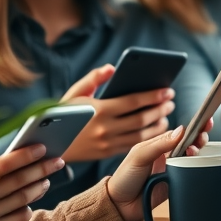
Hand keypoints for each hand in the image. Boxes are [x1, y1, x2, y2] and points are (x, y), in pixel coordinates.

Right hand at [0, 144, 63, 220]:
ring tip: (47, 179)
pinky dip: (26, 208)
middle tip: (58, 161)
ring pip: (22, 200)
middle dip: (42, 169)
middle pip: (18, 182)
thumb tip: (17, 161)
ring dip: (39, 187)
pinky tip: (29, 201)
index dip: (26, 155)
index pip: (3, 164)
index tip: (43, 147)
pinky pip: (16, 218)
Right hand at [60, 65, 175, 161]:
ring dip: (158, 124)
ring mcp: (107, 143)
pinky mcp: (108, 153)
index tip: (168, 90)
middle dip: (160, 109)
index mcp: (99, 110)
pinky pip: (134, 145)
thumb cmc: (63, 114)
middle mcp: (105, 128)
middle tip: (171, 101)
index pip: (133, 102)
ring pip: (141, 135)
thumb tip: (112, 67)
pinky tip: (156, 129)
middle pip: (141, 119)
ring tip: (166, 114)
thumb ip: (94, 78)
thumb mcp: (74, 92)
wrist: (50, 144)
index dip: (153, 96)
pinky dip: (149, 137)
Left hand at [107, 119, 212, 220]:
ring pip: (193, 158)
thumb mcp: (139, 156)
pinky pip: (191, 174)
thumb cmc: (124, 178)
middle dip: (199, 138)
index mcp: (157, 145)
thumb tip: (181, 131)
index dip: (192, 128)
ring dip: (199, 152)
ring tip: (195, 151)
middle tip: (202, 138)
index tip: (204, 122)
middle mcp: (167, 156)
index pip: (179, 133)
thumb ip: (159, 144)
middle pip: (189, 144)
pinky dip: (198, 168)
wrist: (121, 206)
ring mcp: (173, 169)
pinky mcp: (177, 183)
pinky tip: (198, 165)